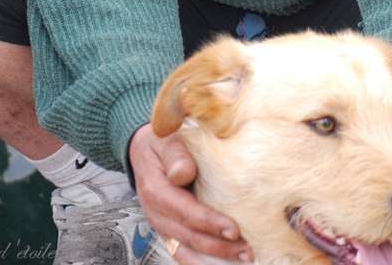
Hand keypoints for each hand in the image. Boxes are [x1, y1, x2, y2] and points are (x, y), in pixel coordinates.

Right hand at [129, 123, 252, 264]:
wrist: (144, 151)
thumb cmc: (160, 144)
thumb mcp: (166, 140)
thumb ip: (175, 155)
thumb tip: (183, 173)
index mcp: (156, 190)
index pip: (184, 211)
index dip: (209, 223)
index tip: (233, 230)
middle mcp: (157, 214)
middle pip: (188, 237)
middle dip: (219, 247)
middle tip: (247, 250)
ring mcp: (162, 225)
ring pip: (187, 250)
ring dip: (214, 259)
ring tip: (241, 259)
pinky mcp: (169, 231)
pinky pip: (184, 252)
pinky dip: (203, 261)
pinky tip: (223, 262)